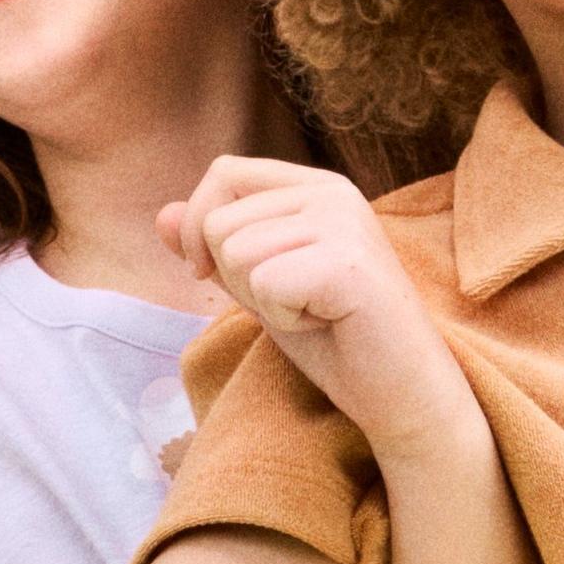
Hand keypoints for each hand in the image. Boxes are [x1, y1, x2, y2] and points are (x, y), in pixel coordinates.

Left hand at [163, 155, 474, 455]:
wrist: (401, 391)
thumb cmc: (337, 341)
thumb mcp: (260, 287)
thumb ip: (215, 250)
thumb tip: (161, 217)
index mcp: (315, 187)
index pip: (223, 172)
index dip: (200, 226)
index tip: (212, 274)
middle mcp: (332, 191)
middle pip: (219, 221)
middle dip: (237, 279)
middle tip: (297, 303)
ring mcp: (343, 222)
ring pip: (236, 254)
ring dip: (263, 302)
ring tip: (314, 312)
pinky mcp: (347, 262)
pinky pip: (265, 284)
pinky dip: (285, 319)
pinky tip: (326, 323)